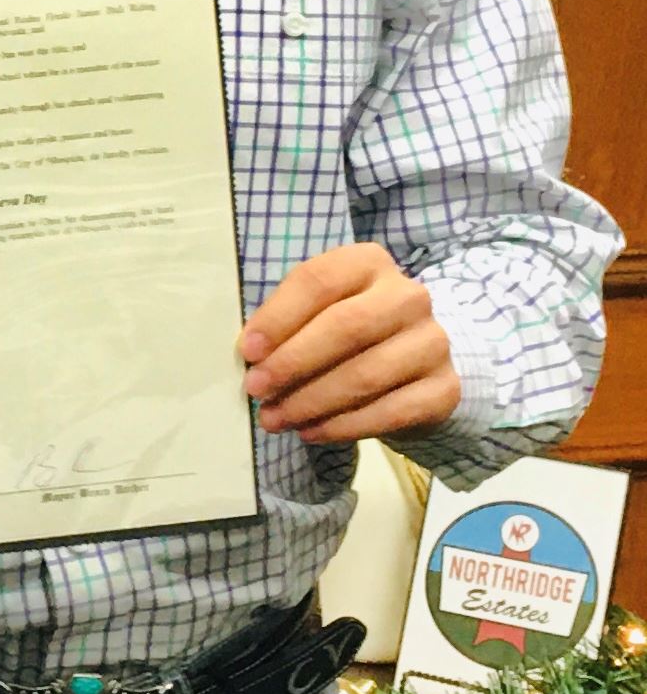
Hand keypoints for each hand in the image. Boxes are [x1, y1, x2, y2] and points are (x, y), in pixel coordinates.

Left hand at [240, 242, 459, 442]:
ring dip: (312, 401)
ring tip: (275, 418)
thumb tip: (251, 356)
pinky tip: (311, 431)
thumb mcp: (318, 309)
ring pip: (366, 374)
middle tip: (257, 390)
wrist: (415, 360)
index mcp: (368, 262)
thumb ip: (288, 322)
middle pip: (345, 327)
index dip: (278, 317)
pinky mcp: (446, 389)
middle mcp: (408, 296)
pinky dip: (344, 426)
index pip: (317, 281)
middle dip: (293, 362)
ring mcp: (433, 342)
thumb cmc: (350, 328)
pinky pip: (391, 412)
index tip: (248, 351)